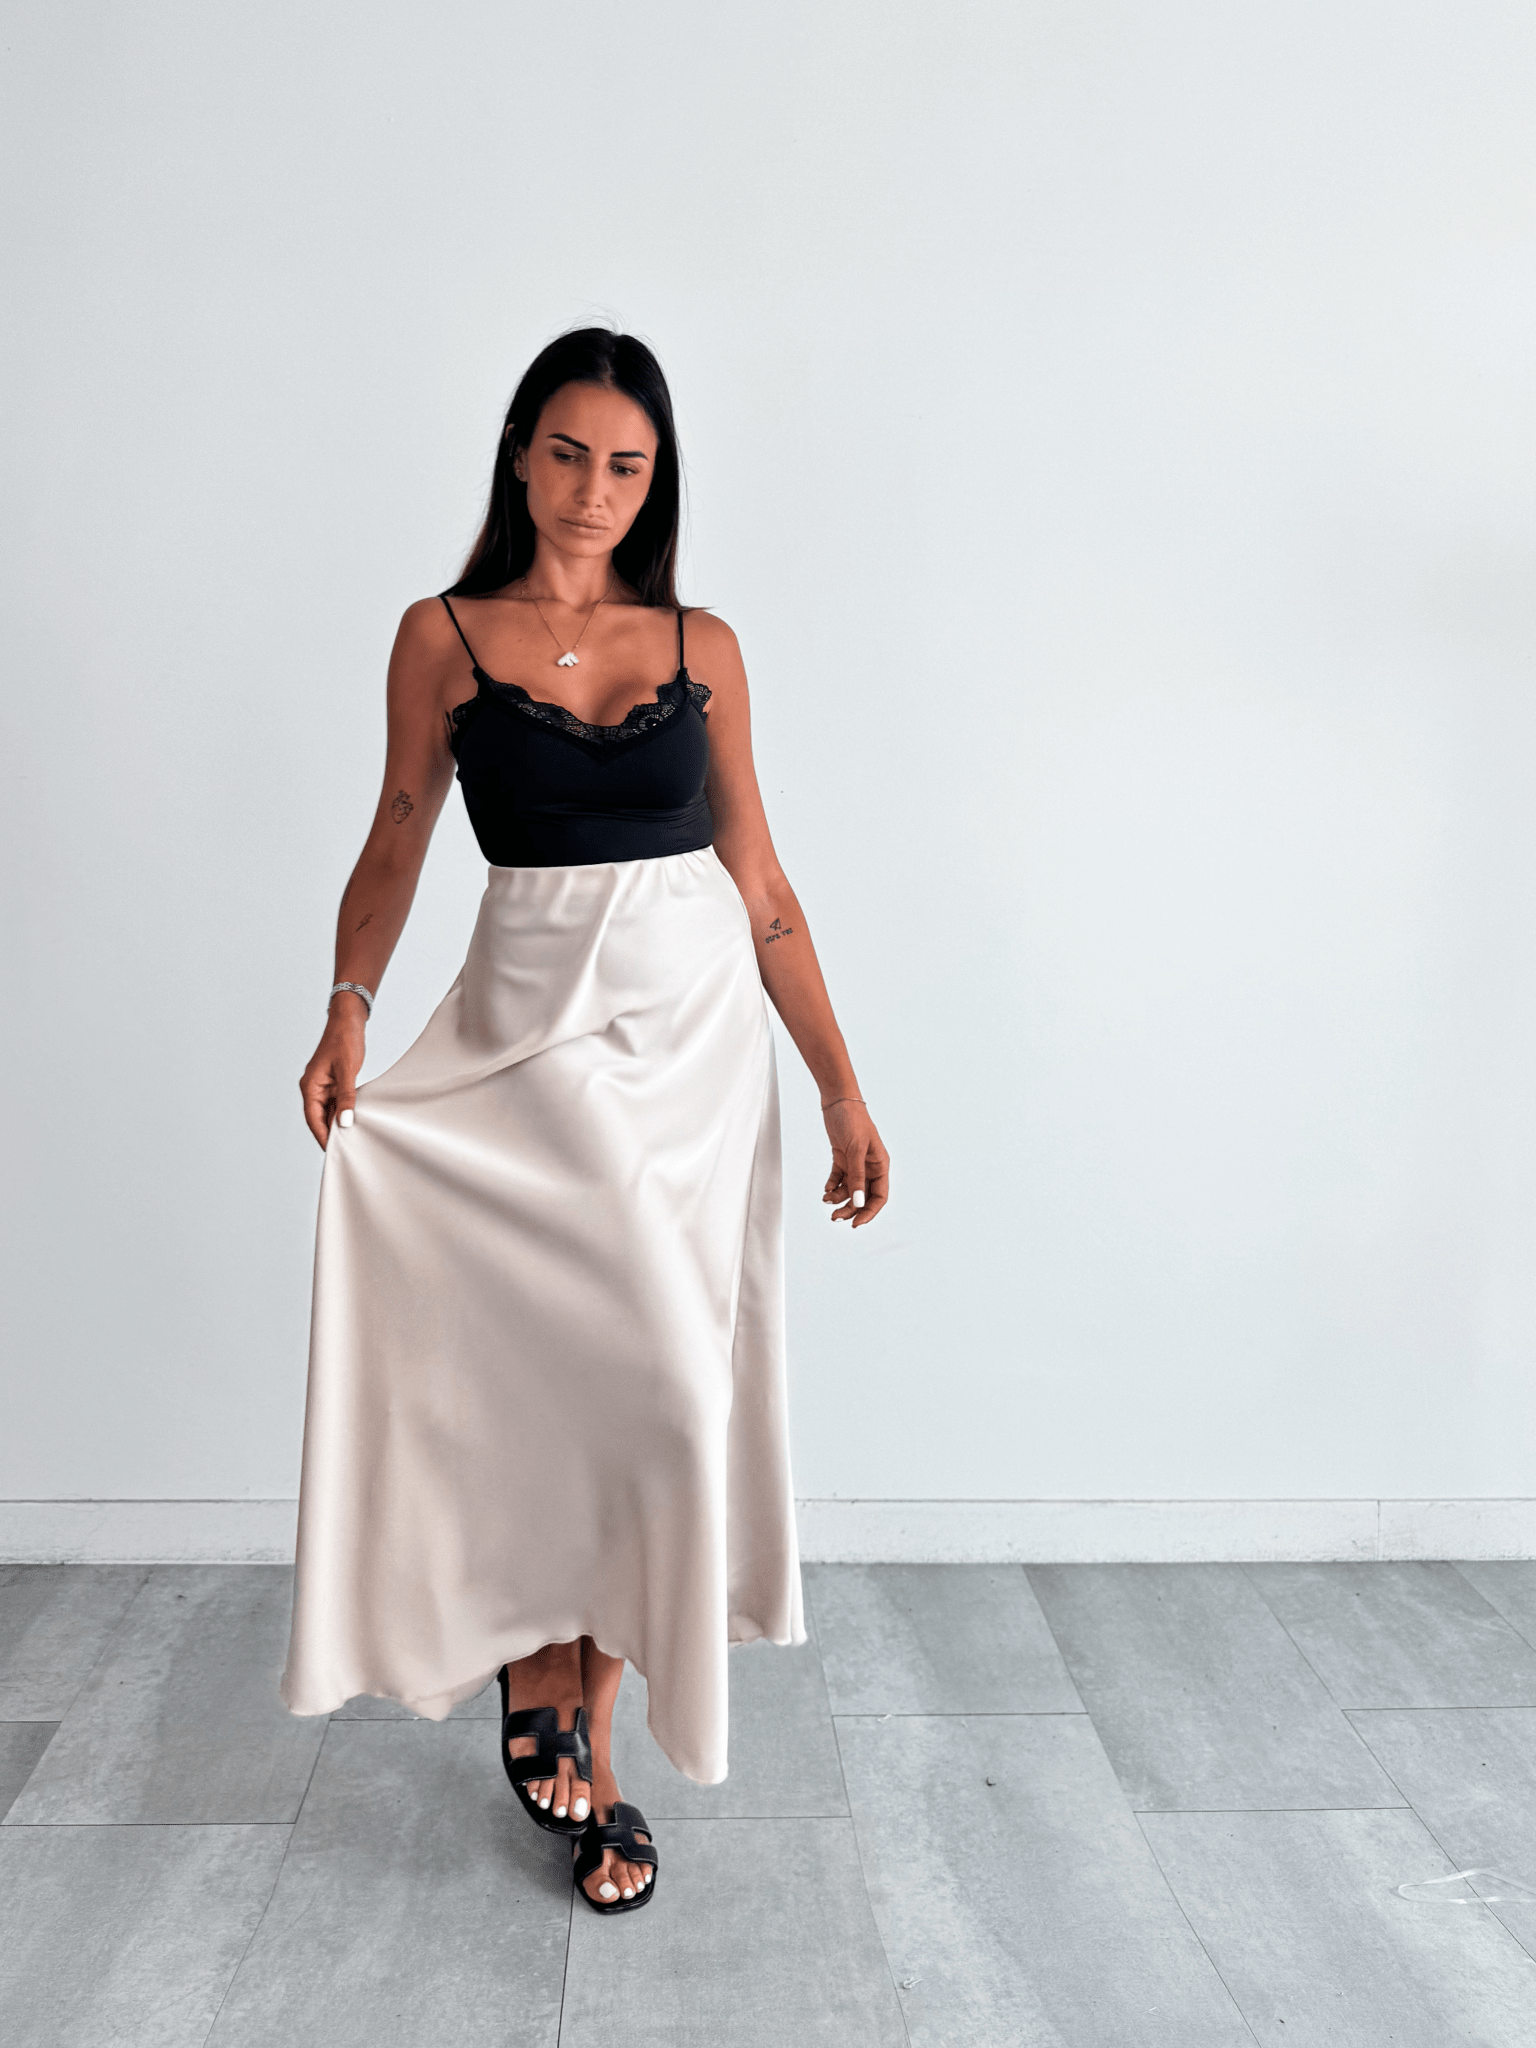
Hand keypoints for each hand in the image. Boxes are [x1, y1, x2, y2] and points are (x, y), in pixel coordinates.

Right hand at [299, 1010, 364, 1149]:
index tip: (333, 1152)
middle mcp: (313, 1088)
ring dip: (338, 1123)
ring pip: (328, 1111)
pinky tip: (353, 1120)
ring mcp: (323, 1086)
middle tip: (346, 1150)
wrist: (348, 1020)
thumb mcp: (347, 1070)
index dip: (322, 1136)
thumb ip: (346, 1097)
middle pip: (319, 1118)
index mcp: (310, 1086)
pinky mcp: (333, 1083)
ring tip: (352, 1139)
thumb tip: (344, 1122)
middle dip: (331, 1133)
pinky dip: (343, 1112)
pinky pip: (336, 1103)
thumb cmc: (344, 1040)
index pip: (313, 1118)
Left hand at [821, 1099, 888, 1226]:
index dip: (869, 1212)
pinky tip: (826, 1189)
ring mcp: (855, 1163)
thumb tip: (859, 1202)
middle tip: (835, 1217)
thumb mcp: (855, 1149)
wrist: (838, 1100)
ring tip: (826, 1200)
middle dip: (851, 1209)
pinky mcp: (842, 1158)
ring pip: (849, 1190)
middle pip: (863, 1197)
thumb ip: (856, 1177)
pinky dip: (832, 1186)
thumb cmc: (853, 1119)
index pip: (879, 1196)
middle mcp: (869, 1167)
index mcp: (880, 1165)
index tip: (856, 1224)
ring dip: (839, 1198)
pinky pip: (838, 1179)